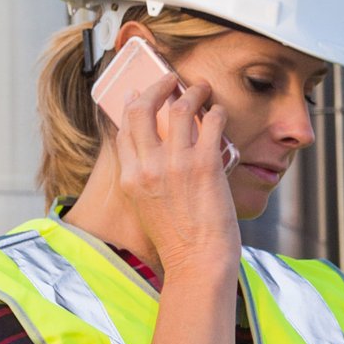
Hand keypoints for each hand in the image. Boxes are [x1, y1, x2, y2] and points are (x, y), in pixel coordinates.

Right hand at [116, 73, 240, 280]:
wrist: (197, 264)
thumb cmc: (178, 243)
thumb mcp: (147, 209)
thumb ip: (146, 181)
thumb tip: (155, 159)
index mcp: (130, 179)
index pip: (124, 130)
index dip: (132, 105)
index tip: (140, 95)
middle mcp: (147, 167)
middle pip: (142, 108)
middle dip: (156, 86)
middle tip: (170, 79)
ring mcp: (175, 164)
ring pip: (179, 107)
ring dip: (192, 91)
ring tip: (201, 87)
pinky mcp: (204, 165)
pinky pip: (210, 122)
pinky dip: (216, 111)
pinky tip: (219, 112)